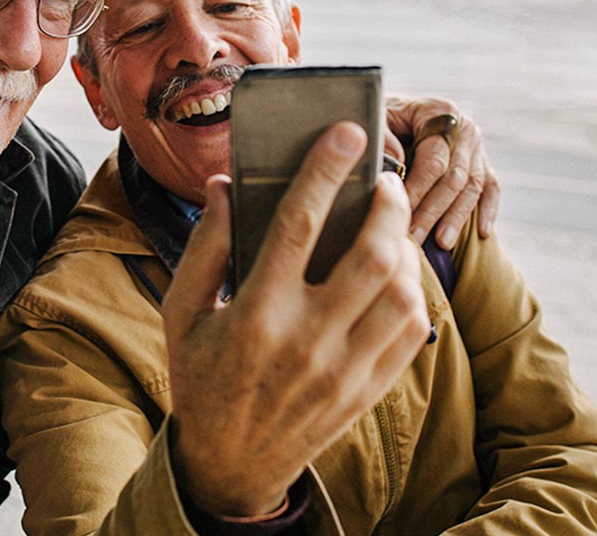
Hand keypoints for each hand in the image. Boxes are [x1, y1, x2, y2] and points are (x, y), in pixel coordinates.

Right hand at [162, 122, 429, 516]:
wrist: (230, 464)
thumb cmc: (200, 376)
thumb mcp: (180, 312)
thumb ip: (204, 246)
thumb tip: (225, 185)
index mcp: (254, 314)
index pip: (299, 225)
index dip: (324, 171)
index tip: (346, 133)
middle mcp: (306, 341)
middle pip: (370, 255)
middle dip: (387, 204)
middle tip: (382, 181)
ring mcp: (344, 370)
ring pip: (402, 293)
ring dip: (405, 247)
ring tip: (390, 227)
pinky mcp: (368, 391)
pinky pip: (412, 332)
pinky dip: (415, 293)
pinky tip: (396, 274)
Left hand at [385, 96, 499, 248]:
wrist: (395, 111)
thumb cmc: (382, 118)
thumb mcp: (376, 118)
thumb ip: (383, 137)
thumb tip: (396, 163)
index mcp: (439, 112)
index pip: (433, 159)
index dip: (417, 189)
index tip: (399, 214)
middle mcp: (464, 128)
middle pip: (455, 177)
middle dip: (433, 211)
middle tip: (415, 238)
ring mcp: (477, 146)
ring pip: (473, 186)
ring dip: (457, 217)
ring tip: (441, 244)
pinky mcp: (482, 161)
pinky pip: (491, 187)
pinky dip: (487, 210)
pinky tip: (482, 233)